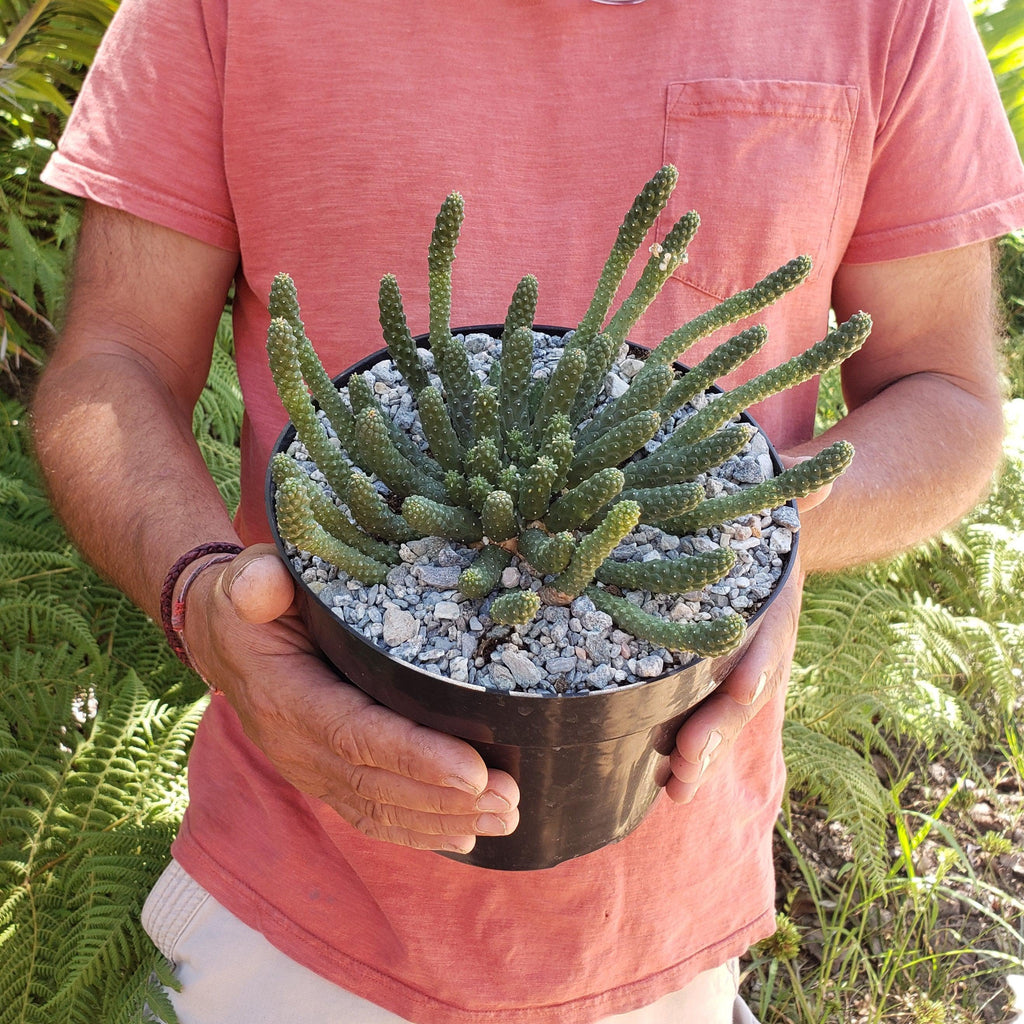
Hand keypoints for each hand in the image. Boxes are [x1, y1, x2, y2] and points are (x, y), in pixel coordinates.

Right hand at [182, 544, 519, 852]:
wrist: (223, 641)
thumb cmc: (247, 604)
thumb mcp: (246, 579)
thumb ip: (257, 581)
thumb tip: (263, 582)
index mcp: (285, 697)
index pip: (355, 734)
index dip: (415, 756)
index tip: (474, 772)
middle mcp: (296, 746)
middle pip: (377, 784)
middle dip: (447, 799)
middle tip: (509, 801)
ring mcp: (310, 770)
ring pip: (380, 809)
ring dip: (445, 821)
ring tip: (505, 820)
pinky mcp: (325, 778)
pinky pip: (372, 814)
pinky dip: (420, 830)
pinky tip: (467, 836)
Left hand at [665, 455, 827, 804]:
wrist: (758, 555)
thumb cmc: (755, 530)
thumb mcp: (770, 508)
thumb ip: (794, 490)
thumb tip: (822, 473)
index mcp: (769, 607)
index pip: (767, 639)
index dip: (757, 662)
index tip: (744, 687)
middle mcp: (756, 648)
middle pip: (739, 694)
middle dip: (716, 728)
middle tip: (686, 763)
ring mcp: (733, 672)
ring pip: (718, 719)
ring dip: (700, 754)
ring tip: (675, 787)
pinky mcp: (703, 683)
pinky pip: (696, 718)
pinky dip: (686, 752)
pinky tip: (665, 784)